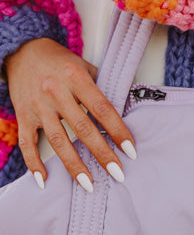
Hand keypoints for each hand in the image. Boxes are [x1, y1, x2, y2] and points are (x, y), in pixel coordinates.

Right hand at [4, 38, 137, 191]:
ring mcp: (38, 106)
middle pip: (82, 128)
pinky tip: (45, 179)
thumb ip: (101, 86)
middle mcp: (56, 92)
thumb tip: (125, 107)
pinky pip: (27, 143)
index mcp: (75, 78)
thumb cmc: (58, 60)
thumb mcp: (82, 65)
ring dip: (74, 165)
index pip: (102, 108)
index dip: (117, 130)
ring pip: (57, 140)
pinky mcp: (23, 115)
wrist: (22, 50)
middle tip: (118, 173)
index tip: (130, 150)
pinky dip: (33, 163)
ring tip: (89, 184)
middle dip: (101, 153)